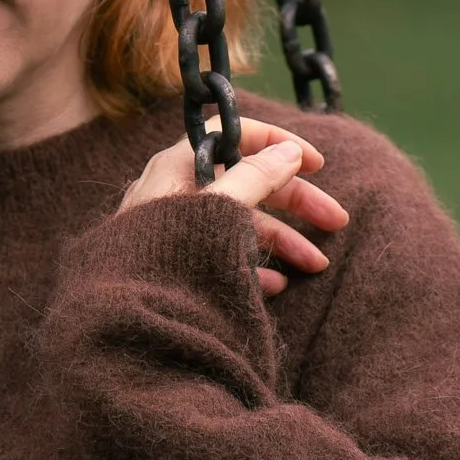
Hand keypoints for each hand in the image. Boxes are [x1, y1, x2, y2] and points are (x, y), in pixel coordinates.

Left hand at [118, 118, 348, 296]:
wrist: (122, 323)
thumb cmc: (166, 255)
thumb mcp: (217, 209)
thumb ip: (254, 177)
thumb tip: (289, 151)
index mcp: (178, 166)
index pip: (234, 136)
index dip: (278, 144)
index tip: (317, 164)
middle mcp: (177, 193)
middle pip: (247, 182)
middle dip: (295, 202)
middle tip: (337, 221)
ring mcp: (177, 230)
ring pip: (240, 224)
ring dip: (283, 241)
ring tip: (315, 265)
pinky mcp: (178, 265)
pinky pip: (223, 256)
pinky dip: (253, 266)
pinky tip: (276, 284)